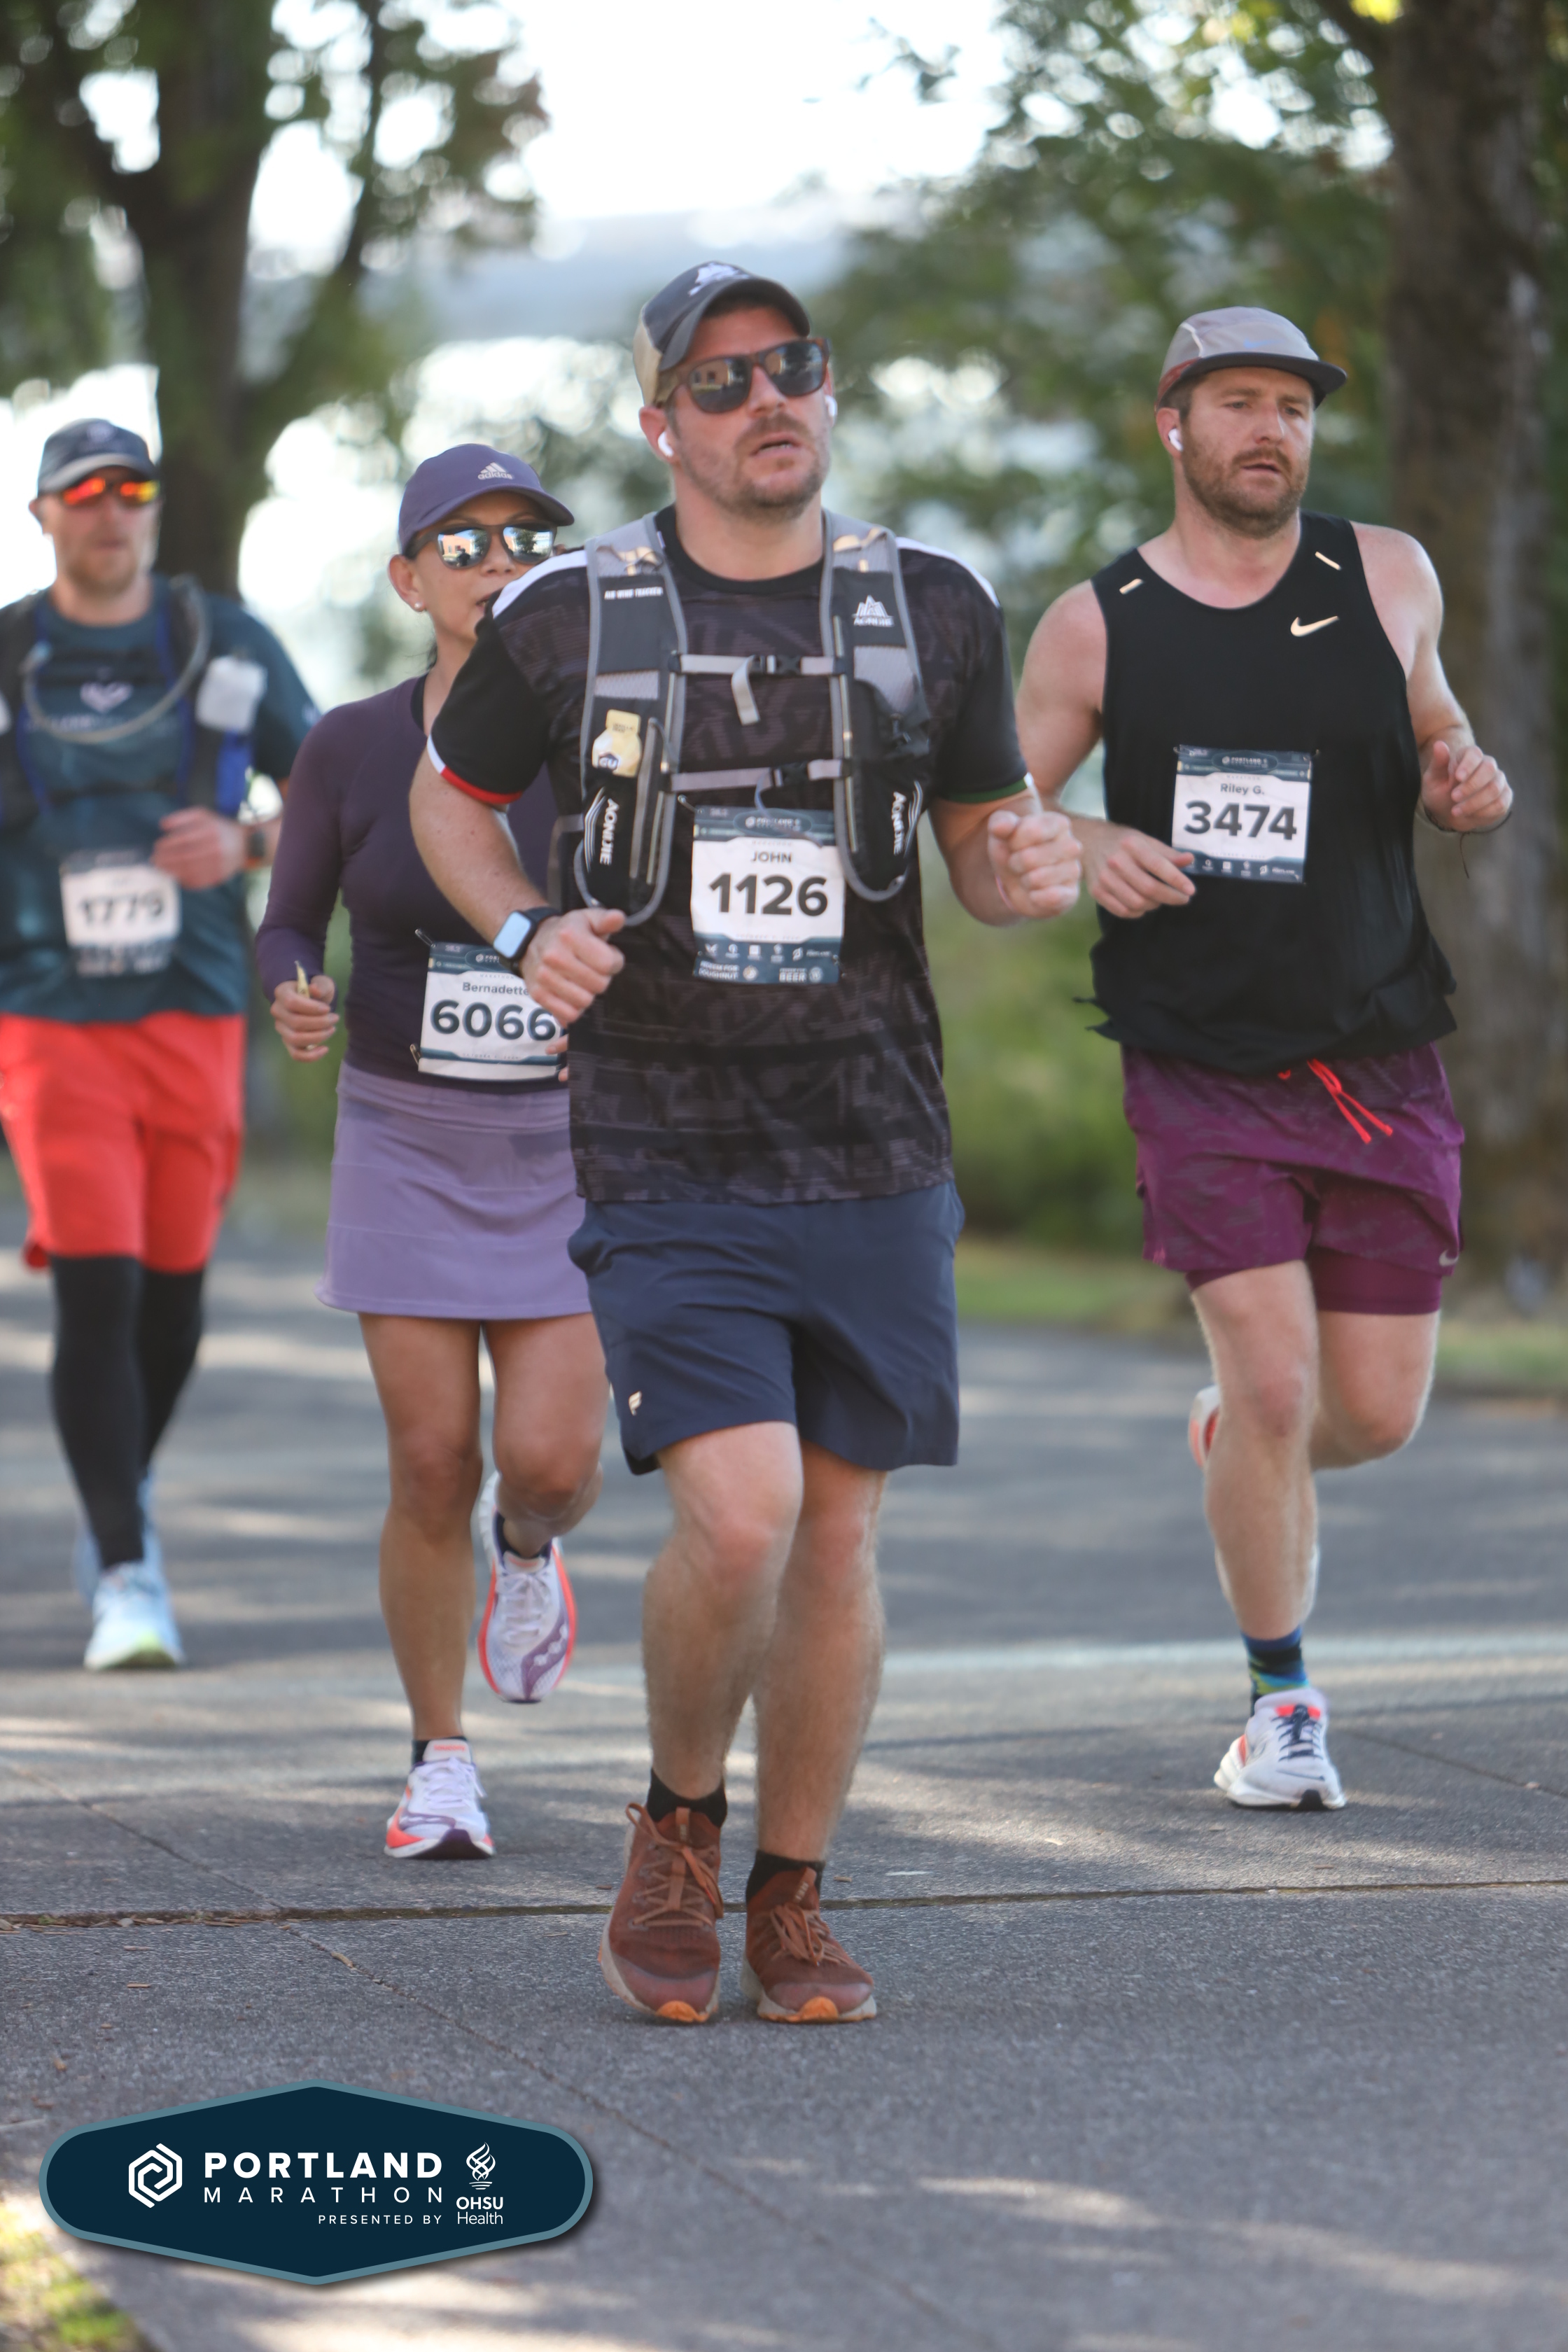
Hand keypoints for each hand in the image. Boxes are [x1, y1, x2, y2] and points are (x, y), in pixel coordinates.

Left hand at [152, 808, 245, 888]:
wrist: (245, 845)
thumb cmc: (219, 828)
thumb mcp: (203, 815)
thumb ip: (182, 817)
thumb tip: (163, 825)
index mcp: (210, 831)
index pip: (183, 839)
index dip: (167, 845)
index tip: (157, 847)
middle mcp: (215, 848)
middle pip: (184, 856)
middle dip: (166, 860)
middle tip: (155, 860)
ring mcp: (218, 864)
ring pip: (190, 871)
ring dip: (172, 871)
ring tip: (162, 868)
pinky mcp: (219, 877)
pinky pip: (198, 881)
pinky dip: (184, 880)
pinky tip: (176, 876)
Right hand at [271, 972, 336, 1061]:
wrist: (310, 1001)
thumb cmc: (315, 991)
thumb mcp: (321, 983)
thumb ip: (320, 986)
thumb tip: (315, 989)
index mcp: (282, 993)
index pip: (291, 1003)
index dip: (311, 1008)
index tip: (327, 1009)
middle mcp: (278, 1012)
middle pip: (295, 1022)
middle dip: (319, 1023)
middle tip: (335, 1019)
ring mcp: (282, 1028)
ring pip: (295, 1039)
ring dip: (317, 1037)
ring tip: (331, 1029)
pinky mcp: (288, 1042)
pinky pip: (296, 1054)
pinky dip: (311, 1056)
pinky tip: (325, 1049)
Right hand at [523, 906, 625, 1023]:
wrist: (531, 940)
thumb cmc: (567, 932)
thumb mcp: (588, 919)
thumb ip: (606, 920)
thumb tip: (618, 918)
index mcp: (570, 935)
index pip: (608, 963)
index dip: (614, 962)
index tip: (607, 957)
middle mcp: (554, 956)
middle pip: (599, 984)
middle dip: (602, 978)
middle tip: (593, 970)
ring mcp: (544, 976)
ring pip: (585, 1001)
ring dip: (588, 994)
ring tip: (582, 981)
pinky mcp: (538, 994)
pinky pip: (569, 1014)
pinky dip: (575, 1008)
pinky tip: (572, 993)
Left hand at [986, 805, 1080, 917]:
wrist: (1018, 879)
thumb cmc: (1013, 849)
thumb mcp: (1002, 833)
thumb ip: (1000, 823)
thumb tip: (999, 826)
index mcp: (1059, 824)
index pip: (1031, 831)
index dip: (1013, 842)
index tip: (1014, 844)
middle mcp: (1072, 845)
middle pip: (1029, 858)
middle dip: (1015, 863)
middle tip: (1019, 863)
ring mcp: (1074, 871)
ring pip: (1036, 879)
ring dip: (1024, 881)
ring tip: (1028, 876)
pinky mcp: (1071, 894)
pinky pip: (1052, 898)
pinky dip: (1035, 898)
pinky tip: (1035, 893)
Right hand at [1081, 821, 1194, 918]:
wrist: (1089, 842)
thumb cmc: (1123, 842)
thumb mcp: (1145, 840)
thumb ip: (1167, 853)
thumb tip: (1190, 859)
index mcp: (1132, 845)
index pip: (1158, 865)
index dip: (1177, 880)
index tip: (1191, 890)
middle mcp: (1117, 862)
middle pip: (1149, 888)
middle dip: (1170, 897)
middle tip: (1182, 899)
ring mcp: (1105, 878)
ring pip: (1137, 903)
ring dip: (1154, 905)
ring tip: (1160, 899)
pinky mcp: (1097, 891)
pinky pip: (1122, 910)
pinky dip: (1137, 912)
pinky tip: (1144, 906)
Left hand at [1420, 739, 1511, 833]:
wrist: (1449, 813)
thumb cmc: (1440, 792)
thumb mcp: (1433, 780)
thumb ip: (1438, 763)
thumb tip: (1439, 744)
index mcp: (1469, 756)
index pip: (1475, 753)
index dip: (1468, 764)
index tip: (1457, 777)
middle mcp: (1487, 765)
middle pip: (1489, 768)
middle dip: (1471, 785)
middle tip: (1454, 797)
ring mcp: (1498, 780)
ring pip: (1495, 788)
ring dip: (1474, 802)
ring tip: (1456, 811)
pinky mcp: (1505, 796)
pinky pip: (1500, 803)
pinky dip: (1483, 812)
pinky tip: (1470, 815)